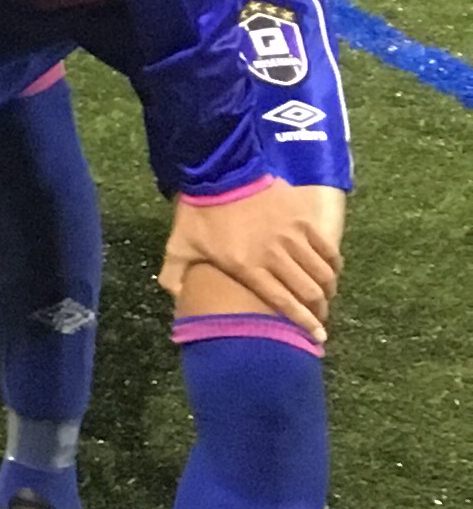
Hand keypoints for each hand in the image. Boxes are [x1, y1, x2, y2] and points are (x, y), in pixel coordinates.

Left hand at [162, 182, 341, 341]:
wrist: (218, 172)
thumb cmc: (199, 213)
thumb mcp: (179, 246)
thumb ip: (174, 275)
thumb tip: (175, 298)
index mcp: (248, 267)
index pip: (284, 303)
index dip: (303, 323)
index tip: (317, 337)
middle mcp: (276, 255)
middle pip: (308, 291)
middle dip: (319, 310)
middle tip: (321, 317)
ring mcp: (293, 236)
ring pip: (322, 272)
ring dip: (328, 289)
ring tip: (326, 296)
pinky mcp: (304, 219)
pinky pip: (328, 248)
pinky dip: (333, 263)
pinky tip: (332, 271)